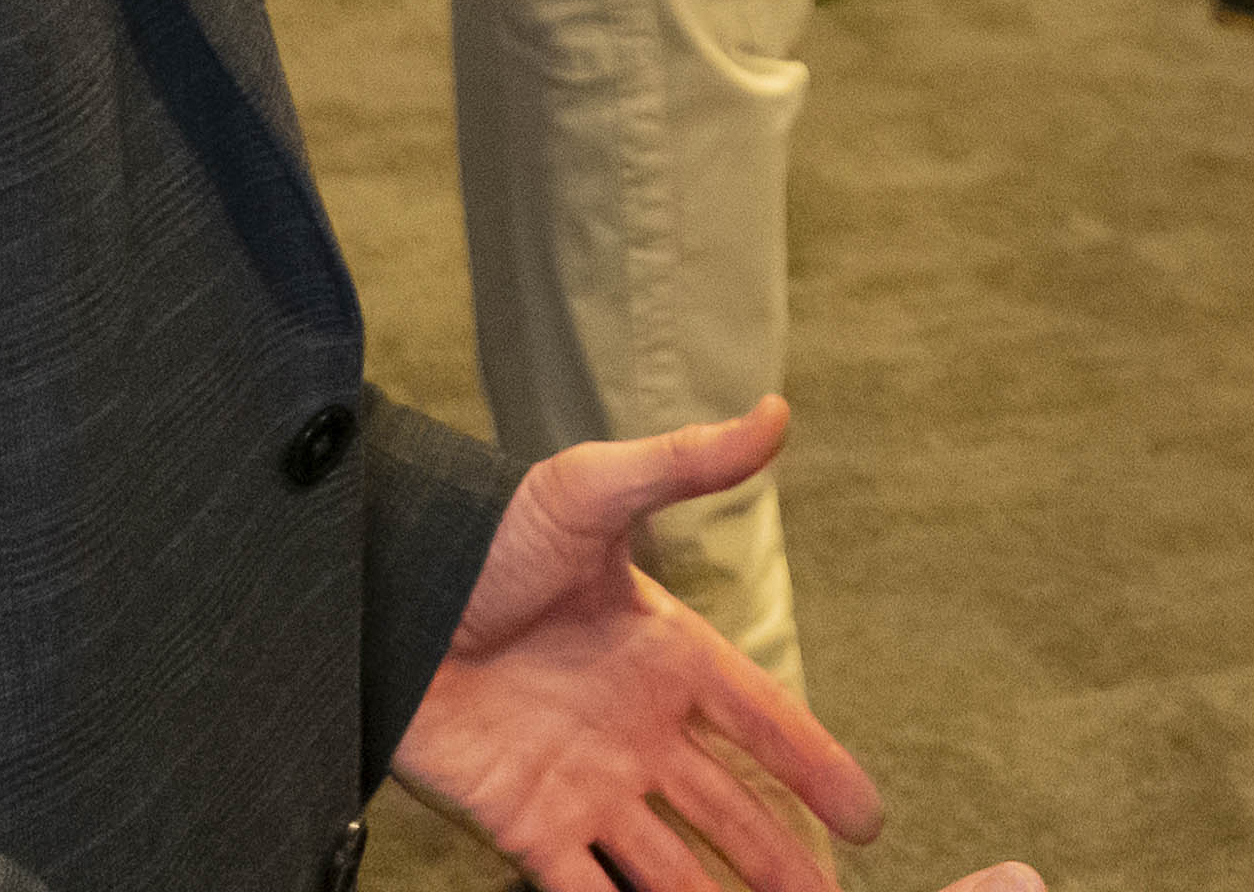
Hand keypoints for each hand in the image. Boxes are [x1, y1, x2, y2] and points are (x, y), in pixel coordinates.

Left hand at [393, 400, 885, 891]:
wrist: (385, 592)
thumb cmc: (486, 534)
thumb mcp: (591, 490)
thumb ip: (686, 462)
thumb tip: (778, 410)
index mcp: (664, 654)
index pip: (761, 721)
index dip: (814, 765)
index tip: (868, 816)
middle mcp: (637, 729)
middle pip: (728, 808)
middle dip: (781, 857)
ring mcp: (585, 781)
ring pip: (672, 861)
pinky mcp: (527, 822)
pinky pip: (586, 888)